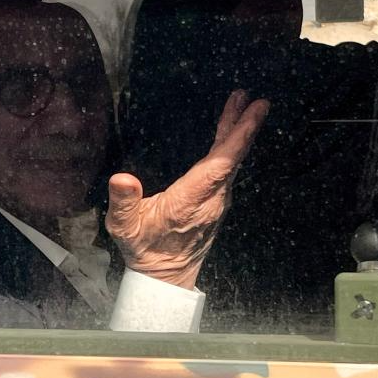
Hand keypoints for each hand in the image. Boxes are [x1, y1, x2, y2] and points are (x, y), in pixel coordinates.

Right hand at [106, 90, 269, 288]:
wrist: (164, 277)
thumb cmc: (144, 249)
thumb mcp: (125, 227)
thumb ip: (123, 203)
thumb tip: (121, 179)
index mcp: (192, 199)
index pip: (221, 163)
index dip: (239, 135)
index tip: (255, 111)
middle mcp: (212, 199)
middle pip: (233, 157)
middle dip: (244, 125)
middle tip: (256, 99)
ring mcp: (216, 201)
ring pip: (231, 162)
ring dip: (237, 133)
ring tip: (240, 104)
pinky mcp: (214, 202)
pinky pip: (226, 169)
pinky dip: (230, 147)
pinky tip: (227, 134)